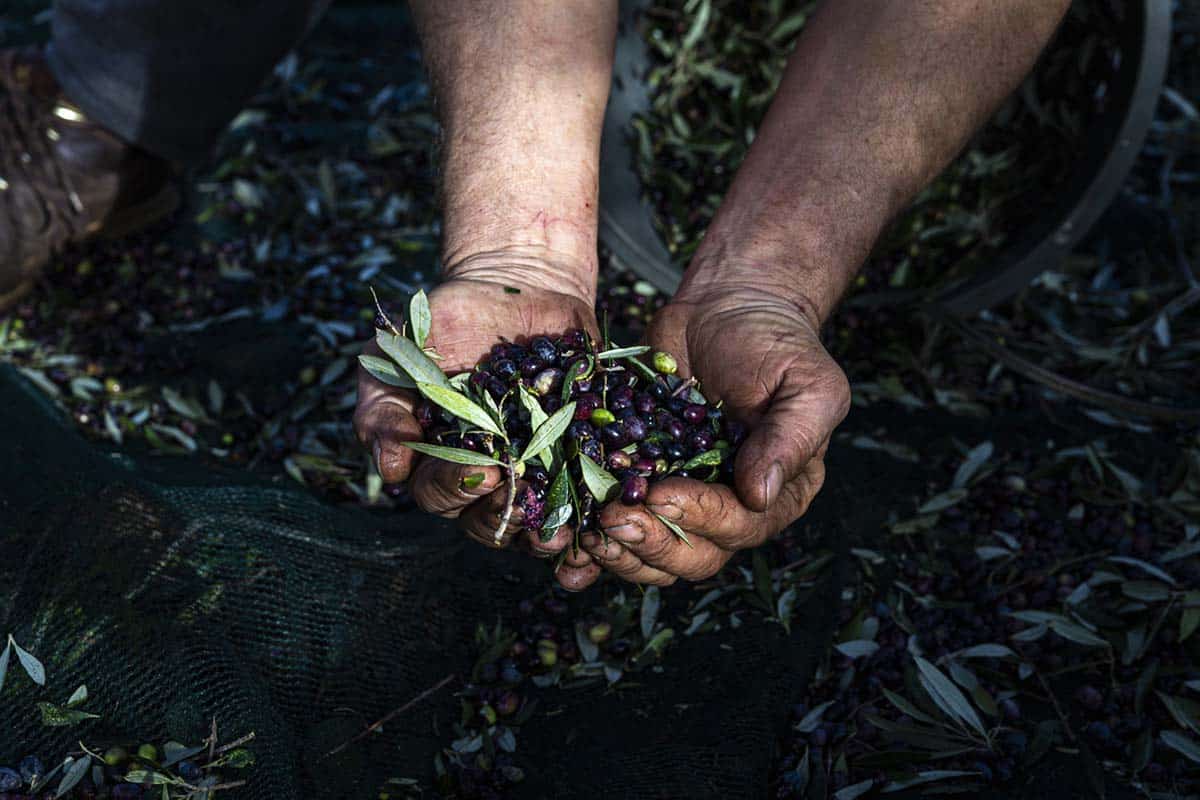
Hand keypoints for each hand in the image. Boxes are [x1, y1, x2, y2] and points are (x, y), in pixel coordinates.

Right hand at [353, 257, 601, 589]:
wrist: (515, 288)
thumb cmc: (447, 323)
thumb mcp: (404, 354)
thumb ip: (384, 407)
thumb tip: (391, 468)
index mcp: (440, 462)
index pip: (438, 494)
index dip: (455, 487)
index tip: (480, 468)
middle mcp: (488, 476)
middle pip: (487, 520)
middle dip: (502, 514)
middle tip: (520, 493)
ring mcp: (537, 469)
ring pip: (537, 517)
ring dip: (547, 528)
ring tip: (561, 527)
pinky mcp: (581, 451)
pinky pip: (587, 486)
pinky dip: (593, 501)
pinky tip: (602, 504)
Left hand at [583, 283, 849, 584]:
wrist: (726, 308)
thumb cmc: (775, 344)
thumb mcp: (806, 385)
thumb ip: (790, 438)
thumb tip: (759, 494)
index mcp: (776, 495)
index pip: (739, 526)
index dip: (699, 517)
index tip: (663, 493)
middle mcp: (728, 509)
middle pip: (692, 556)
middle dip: (651, 542)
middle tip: (615, 519)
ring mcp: (680, 499)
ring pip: (650, 553)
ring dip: (617, 553)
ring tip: (590, 531)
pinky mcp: (638, 482)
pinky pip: (615, 525)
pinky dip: (588, 541)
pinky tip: (564, 542)